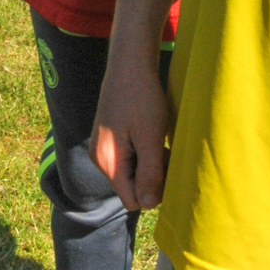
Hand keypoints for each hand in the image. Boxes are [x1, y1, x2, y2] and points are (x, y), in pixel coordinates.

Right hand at [91, 62, 170, 211]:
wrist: (129, 65)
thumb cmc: (142, 98)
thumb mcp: (150, 137)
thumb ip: (150, 173)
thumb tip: (149, 204)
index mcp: (108, 162)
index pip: (132, 201)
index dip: (154, 193)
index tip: (169, 171)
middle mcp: (100, 159)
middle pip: (130, 188)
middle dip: (152, 178)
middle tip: (168, 154)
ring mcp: (102, 148)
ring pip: (130, 174)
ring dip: (149, 165)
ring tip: (162, 143)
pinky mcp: (108, 139)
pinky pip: (127, 159)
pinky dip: (143, 154)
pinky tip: (153, 137)